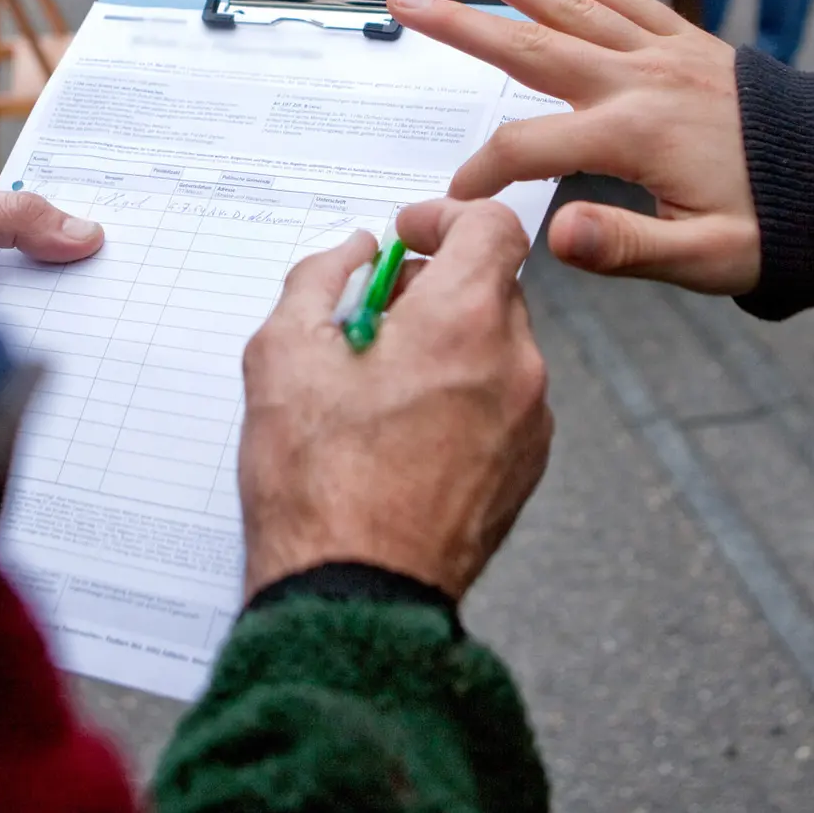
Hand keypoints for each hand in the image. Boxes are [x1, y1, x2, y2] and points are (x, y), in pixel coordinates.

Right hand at [239, 200, 551, 600]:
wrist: (357, 596)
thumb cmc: (319, 485)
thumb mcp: (284, 354)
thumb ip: (321, 277)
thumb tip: (353, 252)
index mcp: (464, 322)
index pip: (492, 226)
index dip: (446, 216)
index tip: (408, 235)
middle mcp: (515, 365)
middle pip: (492, 286)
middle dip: (435, 287)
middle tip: (372, 317)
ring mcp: (529, 421)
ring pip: (497, 347)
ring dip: (448, 345)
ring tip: (379, 385)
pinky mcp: (525, 467)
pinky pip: (502, 402)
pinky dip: (463, 395)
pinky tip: (404, 430)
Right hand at [386, 0, 759, 293]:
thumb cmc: (783, 228)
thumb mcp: (707, 259)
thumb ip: (626, 248)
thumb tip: (552, 237)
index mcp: (635, 136)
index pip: (527, 148)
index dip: (481, 173)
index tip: (457, 199)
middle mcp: (641, 80)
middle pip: (529, 46)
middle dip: (460, 23)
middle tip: (402, 0)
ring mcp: (665, 54)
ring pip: (571, 5)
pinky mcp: (689, 43)